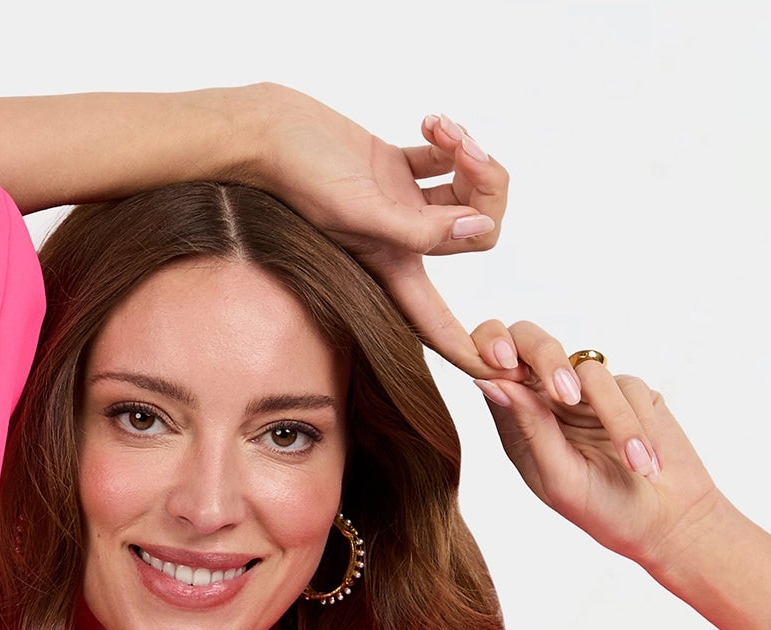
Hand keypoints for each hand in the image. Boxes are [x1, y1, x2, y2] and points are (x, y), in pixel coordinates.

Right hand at [242, 84, 510, 377]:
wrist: (264, 131)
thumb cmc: (296, 175)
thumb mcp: (359, 209)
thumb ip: (419, 227)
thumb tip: (480, 227)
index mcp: (392, 267)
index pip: (440, 325)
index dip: (472, 349)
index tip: (507, 365)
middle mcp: (402, 242)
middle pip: (477, 234)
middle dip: (487, 189)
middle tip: (468, 153)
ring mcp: (401, 205)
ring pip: (467, 193)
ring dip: (470, 155)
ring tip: (446, 130)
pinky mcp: (394, 168)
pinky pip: (443, 159)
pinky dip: (448, 139)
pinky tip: (431, 123)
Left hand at [468, 318, 723, 573]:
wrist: (665, 524)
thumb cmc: (604, 511)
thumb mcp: (559, 476)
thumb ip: (528, 426)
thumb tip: (490, 381)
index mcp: (521, 423)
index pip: (493, 367)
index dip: (488, 347)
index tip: (501, 359)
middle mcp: (550, 401)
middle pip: (532, 341)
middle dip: (545, 357)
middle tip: (563, 391)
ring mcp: (590, 393)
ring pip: (590, 371)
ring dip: (617, 421)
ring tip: (637, 466)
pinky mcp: (629, 391)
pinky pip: (628, 386)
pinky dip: (639, 426)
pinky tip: (649, 462)